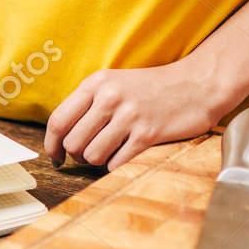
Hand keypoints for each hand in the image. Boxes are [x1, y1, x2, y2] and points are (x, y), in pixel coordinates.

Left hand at [44, 57, 231, 170]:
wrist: (197, 85)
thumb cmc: (152, 89)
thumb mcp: (115, 84)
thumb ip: (88, 104)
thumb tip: (61, 138)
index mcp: (96, 83)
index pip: (58, 120)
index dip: (51, 145)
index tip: (56, 157)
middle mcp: (109, 97)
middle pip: (73, 143)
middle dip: (78, 156)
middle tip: (91, 154)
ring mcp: (129, 116)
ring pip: (92, 156)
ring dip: (99, 161)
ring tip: (112, 152)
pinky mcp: (147, 134)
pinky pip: (116, 164)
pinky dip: (117, 166)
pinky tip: (127, 154)